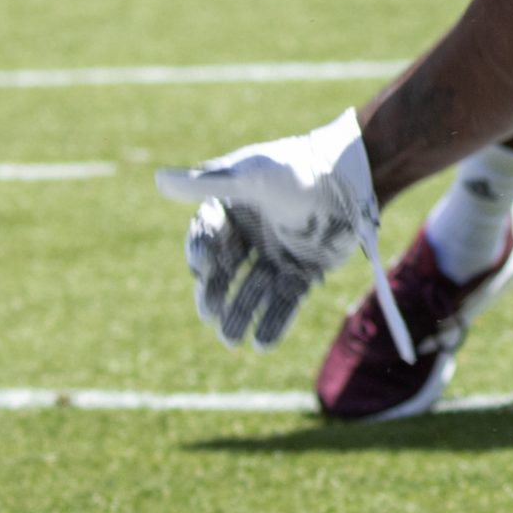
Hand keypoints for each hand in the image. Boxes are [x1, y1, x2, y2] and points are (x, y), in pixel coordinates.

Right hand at [154, 108, 411, 356]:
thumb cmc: (299, 169)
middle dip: (214, 293)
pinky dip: (273, 321)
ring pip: (252, 290)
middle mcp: (253, 232)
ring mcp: (278, 253)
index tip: (203, 266)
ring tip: (230, 339)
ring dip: (240, 314)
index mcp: (234, 205)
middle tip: (209, 313)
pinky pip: (284, 300)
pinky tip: (262, 343)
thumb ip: (206, 185)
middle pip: (225, 270)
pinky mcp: (305, 269)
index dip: (201, 253)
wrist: (354, 179)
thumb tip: (157, 179)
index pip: (207, 235)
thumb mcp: (251, 177)